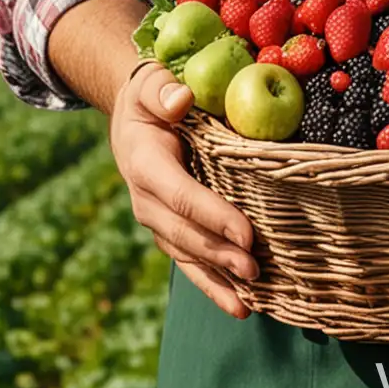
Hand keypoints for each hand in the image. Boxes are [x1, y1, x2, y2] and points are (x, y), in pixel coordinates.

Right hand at [109, 60, 259, 317]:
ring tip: (247, 305)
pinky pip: (189, 260)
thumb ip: (162, 90)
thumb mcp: (151, 82)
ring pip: (186, 255)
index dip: (213, 216)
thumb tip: (181, 100)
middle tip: (256, 270)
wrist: (132, 117)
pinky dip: (211, 284)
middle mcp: (146, 199)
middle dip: (220, 255)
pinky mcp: (168, 229)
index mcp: (144, 163)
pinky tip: (238, 305)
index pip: (181, 195)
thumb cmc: (150, 94)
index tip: (246, 233)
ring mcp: (156, 219)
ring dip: (216, 281)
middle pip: (185, 233)